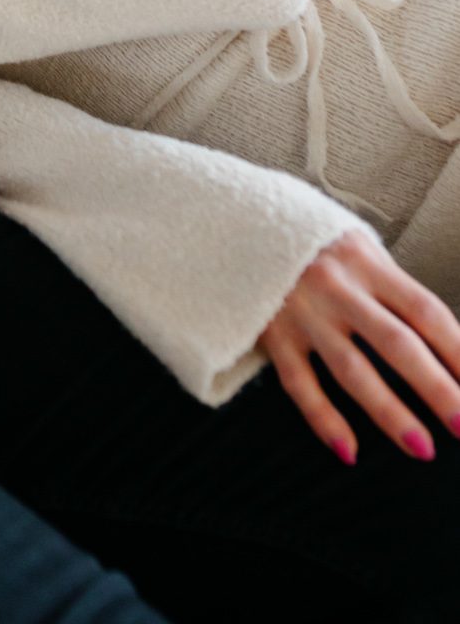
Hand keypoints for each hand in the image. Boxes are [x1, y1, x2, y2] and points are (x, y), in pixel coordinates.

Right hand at [259, 228, 459, 463]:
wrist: (234, 221)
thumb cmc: (310, 241)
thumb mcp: (354, 245)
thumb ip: (389, 287)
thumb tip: (442, 342)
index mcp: (364, 262)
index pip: (424, 311)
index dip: (458, 351)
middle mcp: (336, 287)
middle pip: (396, 343)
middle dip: (436, 388)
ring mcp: (302, 313)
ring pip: (352, 370)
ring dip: (389, 412)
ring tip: (423, 448)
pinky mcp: (271, 334)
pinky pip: (300, 384)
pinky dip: (324, 419)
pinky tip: (349, 450)